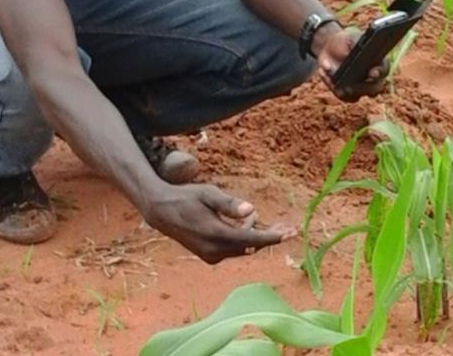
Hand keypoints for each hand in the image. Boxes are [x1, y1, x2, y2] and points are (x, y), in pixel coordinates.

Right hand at [144, 183, 293, 263]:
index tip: (291, 234)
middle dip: (270, 236)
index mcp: (216, 235)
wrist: (161, 212)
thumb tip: (252, 210)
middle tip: (289, 227)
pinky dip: (244, 238)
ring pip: (244, 248)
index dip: (272, 237)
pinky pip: (234, 249)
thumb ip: (230, 204)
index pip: (251, 240)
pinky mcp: (209, 257)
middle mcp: (214, 250)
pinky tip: (245, 222)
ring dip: (255, 235)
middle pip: (251, 246)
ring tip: (259, 218)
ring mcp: (211, 256)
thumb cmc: (187, 198)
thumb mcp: (209, 194)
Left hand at [316, 25, 386, 101]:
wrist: (331, 48)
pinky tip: (325, 72)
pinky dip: (332, 86)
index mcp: (377, 62)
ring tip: (332, 78)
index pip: (383, 69)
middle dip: (364, 88)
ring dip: (344, 88)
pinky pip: (342, 95)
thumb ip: (355, 43)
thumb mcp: (350, 37)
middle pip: (374, 89)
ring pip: (356, 95)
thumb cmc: (346, 41)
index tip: (372, 73)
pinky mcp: (347, 92)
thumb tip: (353, 51)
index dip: (380, 72)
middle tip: (351, 85)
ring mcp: (360, 87)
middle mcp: (372, 78)